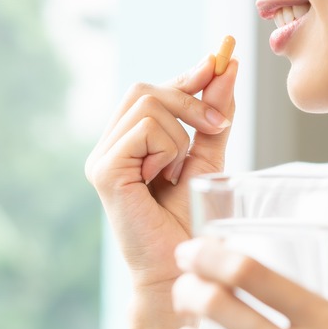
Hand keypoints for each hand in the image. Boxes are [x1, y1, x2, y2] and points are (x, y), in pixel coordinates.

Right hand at [85, 56, 237, 289]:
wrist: (180, 267)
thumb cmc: (189, 221)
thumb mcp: (208, 160)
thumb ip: (213, 118)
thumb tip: (225, 68)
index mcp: (129, 141)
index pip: (152, 91)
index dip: (186, 75)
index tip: (219, 61)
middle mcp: (110, 144)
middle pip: (147, 88)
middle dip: (190, 99)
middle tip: (220, 124)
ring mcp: (102, 157)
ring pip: (149, 105)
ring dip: (180, 136)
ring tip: (176, 173)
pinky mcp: (104, 170)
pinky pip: (145, 130)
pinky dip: (167, 150)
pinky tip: (163, 179)